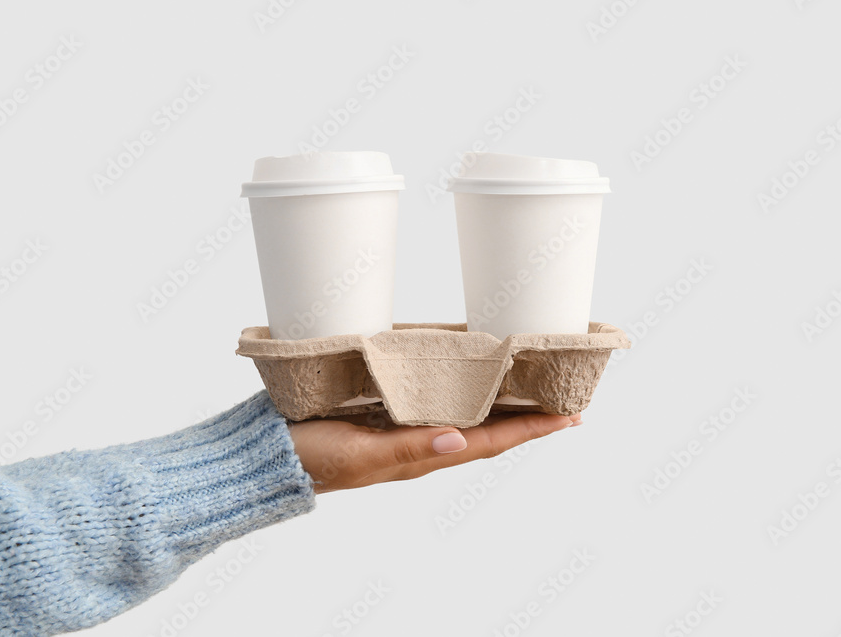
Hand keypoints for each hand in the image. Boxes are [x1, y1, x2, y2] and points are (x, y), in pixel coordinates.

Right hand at [288, 410, 581, 492]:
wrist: (271, 453)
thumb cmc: (313, 456)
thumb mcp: (361, 454)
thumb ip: (408, 448)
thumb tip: (462, 440)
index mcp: (420, 456)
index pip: (489, 443)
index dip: (530, 431)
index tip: (569, 418)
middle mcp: (420, 445)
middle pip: (487, 433)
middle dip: (527, 421)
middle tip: (565, 404)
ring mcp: (404, 432)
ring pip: (467, 421)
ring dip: (501, 410)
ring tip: (531, 394)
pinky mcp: (386, 416)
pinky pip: (437, 408)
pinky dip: (464, 398)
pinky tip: (470, 384)